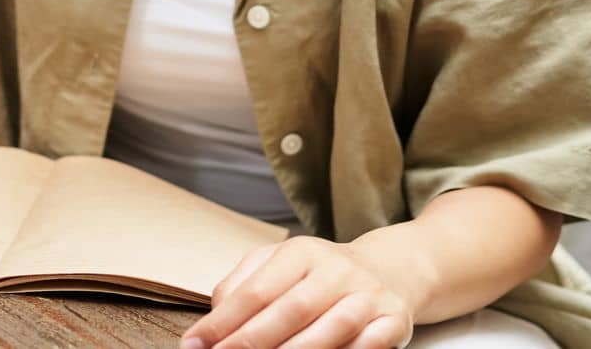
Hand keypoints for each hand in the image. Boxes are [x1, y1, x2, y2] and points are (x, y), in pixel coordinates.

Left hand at [180, 236, 415, 348]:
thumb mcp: (277, 264)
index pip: (255, 291)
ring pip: (330, 330)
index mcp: (300, 252)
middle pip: (290, 310)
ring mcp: (368, 295)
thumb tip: (213, 316)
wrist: (387, 271)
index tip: (195, 344)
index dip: (223, 322)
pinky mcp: (394, 320)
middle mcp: (336, 269)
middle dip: (252, 342)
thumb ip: (242, 284)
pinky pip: (368, 346)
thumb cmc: (318, 274)